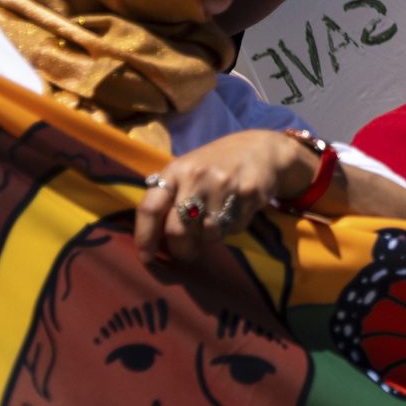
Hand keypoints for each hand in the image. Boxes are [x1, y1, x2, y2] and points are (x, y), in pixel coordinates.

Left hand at [134, 129, 309, 261]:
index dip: (144, 237)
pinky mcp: (248, 193)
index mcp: (176, 170)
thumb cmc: (216, 164)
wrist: (261, 148)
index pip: (150, 208)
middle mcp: (196, 177)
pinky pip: (233, 228)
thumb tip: (152, 238)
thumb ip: (170, 196)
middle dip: (181, 250)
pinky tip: (236, 211)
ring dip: (210, 237)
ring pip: (208, 234)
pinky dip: (232, 228)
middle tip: (186, 255)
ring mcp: (223, 185)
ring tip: (217, 223)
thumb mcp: (188, 170)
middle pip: (177, 230)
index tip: (146, 257)